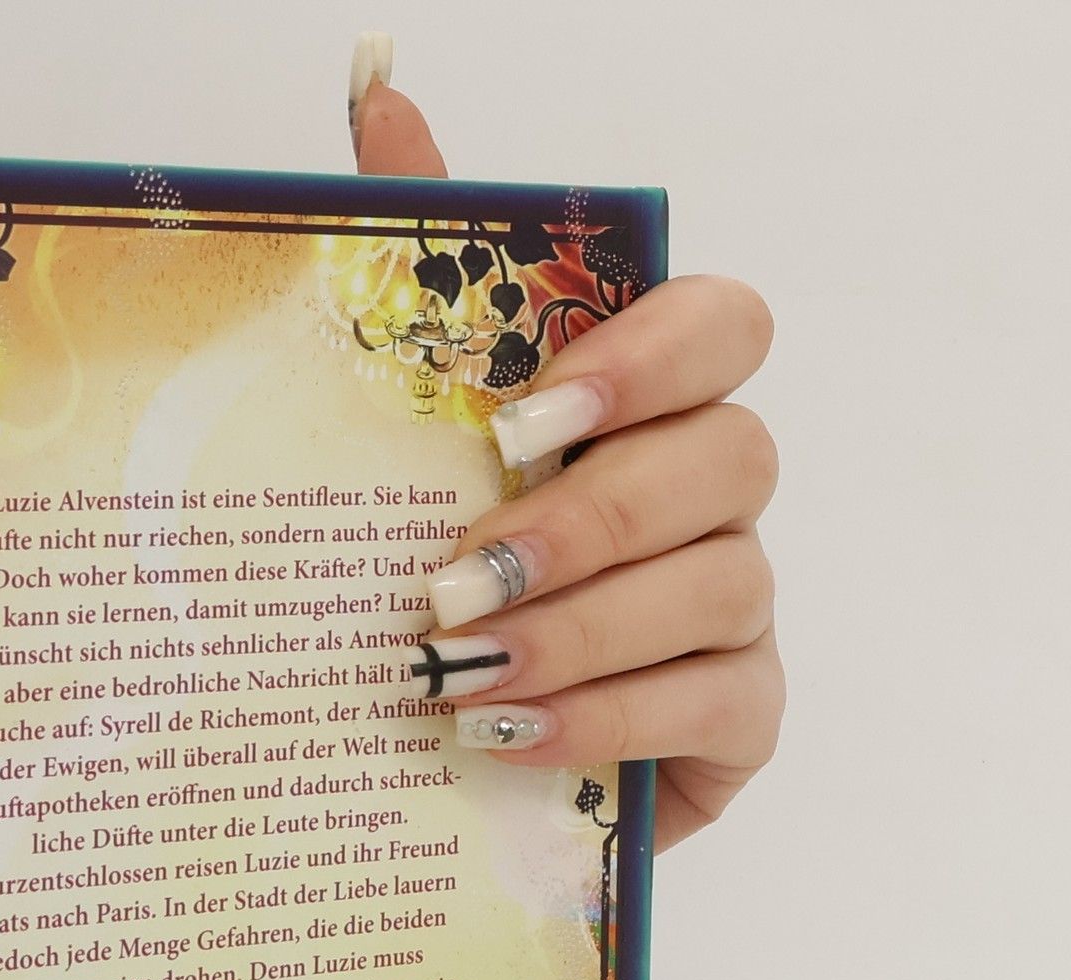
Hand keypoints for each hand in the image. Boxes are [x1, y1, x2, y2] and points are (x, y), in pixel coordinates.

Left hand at [351, 52, 781, 849]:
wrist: (452, 736)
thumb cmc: (447, 563)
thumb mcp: (414, 423)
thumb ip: (425, 270)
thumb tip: (383, 101)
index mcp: (654, 405)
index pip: (722, 328)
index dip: (645, 360)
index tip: (517, 422)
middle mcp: (714, 494)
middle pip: (729, 459)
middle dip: (589, 521)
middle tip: (454, 581)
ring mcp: (738, 608)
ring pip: (719, 588)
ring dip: (581, 630)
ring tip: (460, 673)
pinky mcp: (740, 716)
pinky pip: (714, 706)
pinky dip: (607, 719)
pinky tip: (509, 735)